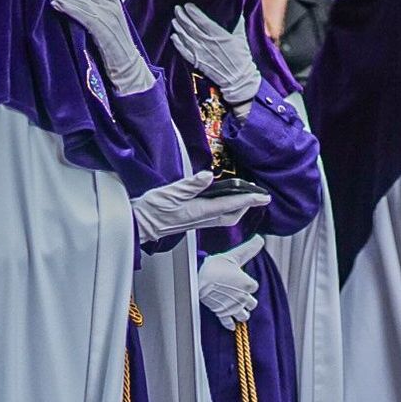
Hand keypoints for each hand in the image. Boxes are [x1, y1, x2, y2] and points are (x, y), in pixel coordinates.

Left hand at [49, 0, 152, 95]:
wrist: (128, 67)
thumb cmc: (114, 46)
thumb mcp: (108, 22)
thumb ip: (97, 9)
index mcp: (116, 1)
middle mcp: (113, 5)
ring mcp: (109, 17)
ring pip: (82, 0)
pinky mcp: (103, 29)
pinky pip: (83, 14)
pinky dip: (68, 7)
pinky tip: (56, 4)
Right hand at [131, 170, 270, 243]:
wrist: (137, 225)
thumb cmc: (150, 210)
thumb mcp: (169, 192)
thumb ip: (190, 185)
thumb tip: (208, 176)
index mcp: (198, 211)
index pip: (230, 204)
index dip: (248, 199)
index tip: (263, 196)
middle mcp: (201, 219)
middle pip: (232, 216)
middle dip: (248, 207)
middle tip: (260, 197)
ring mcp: (196, 222)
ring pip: (225, 218)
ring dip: (238, 209)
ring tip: (246, 199)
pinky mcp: (190, 222)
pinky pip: (215, 218)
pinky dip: (226, 210)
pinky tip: (223, 204)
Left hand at [170, 4, 260, 105]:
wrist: (239, 78)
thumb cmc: (242, 58)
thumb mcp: (241, 38)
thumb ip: (238, 24)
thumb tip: (238, 11)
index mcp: (219, 35)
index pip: (202, 21)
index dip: (193, 12)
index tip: (187, 5)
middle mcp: (208, 43)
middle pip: (191, 27)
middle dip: (183, 17)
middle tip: (177, 9)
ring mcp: (201, 53)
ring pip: (186, 38)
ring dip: (179, 28)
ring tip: (174, 20)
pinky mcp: (198, 62)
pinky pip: (185, 52)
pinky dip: (178, 44)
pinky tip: (174, 37)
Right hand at [198, 235, 264, 329]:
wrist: (197, 279)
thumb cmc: (214, 267)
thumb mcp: (234, 255)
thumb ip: (249, 248)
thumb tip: (260, 239)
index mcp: (248, 284)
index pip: (254, 287)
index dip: (249, 284)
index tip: (242, 281)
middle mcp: (243, 298)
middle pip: (252, 303)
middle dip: (247, 300)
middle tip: (240, 295)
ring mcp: (232, 307)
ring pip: (244, 316)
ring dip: (242, 312)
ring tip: (237, 307)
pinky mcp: (222, 313)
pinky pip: (229, 322)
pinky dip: (230, 324)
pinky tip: (231, 324)